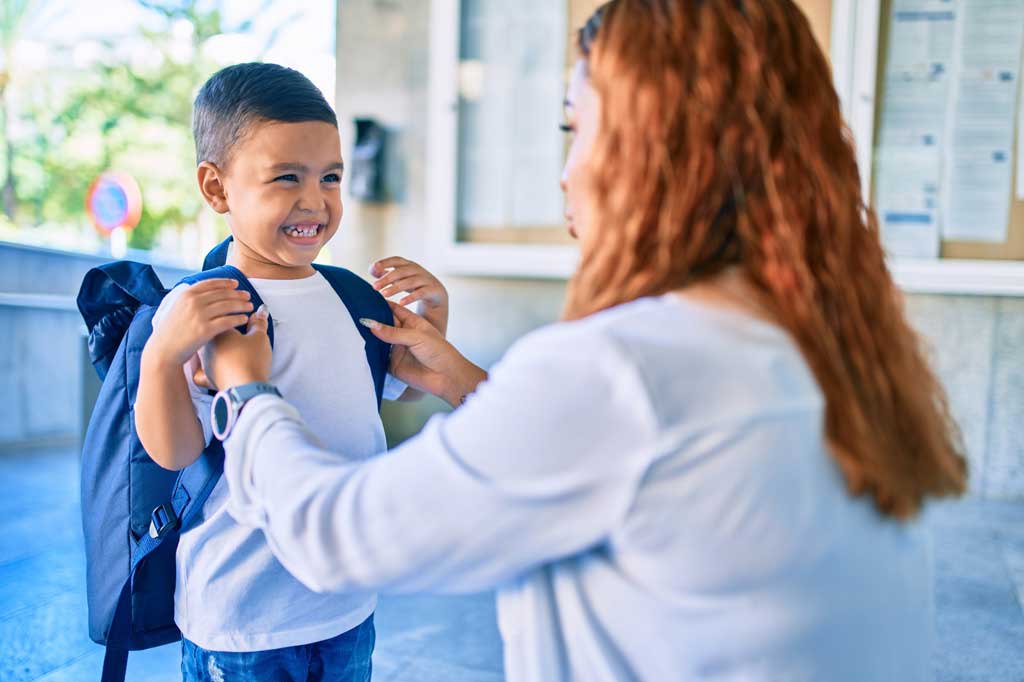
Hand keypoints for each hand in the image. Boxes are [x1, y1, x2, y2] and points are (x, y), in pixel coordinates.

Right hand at [146, 279, 252, 366]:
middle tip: (247, 296)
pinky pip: (227, 321)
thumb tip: (204, 294)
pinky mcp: (205, 329)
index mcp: (186, 295)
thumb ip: (189, 300)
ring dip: (241, 305)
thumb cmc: (171, 332)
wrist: (163, 350)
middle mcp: (193, 302)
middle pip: (222, 294)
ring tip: (250, 306)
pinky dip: (238, 319)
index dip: (225, 283)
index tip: (235, 284)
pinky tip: (244, 319)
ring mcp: (199, 315)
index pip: (210, 284)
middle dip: (237, 294)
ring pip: (227, 306)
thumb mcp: (176, 308)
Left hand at [203, 305, 271, 390]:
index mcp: (217, 332)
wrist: (246, 388)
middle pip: (208, 333)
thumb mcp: (259, 338)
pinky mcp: (206, 378)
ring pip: (201, 351)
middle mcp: (207, 346)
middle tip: (229, 331)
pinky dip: (201, 369)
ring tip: (221, 348)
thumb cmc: (251, 361)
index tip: (236, 316)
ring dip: (209, 348)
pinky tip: (203, 368)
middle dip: (216, 330)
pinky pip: (199, 372)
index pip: (220, 318)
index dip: (229, 316)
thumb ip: (259, 323)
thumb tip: (260, 312)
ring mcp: (204, 363)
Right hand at [362, 302, 485, 407]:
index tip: (365, 297)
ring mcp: (397, 350)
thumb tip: (370, 323)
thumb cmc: (438, 351)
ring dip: (368, 336)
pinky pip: (377, 357)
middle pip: (383, 324)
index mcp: (412, 323)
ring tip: (350, 326)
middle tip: (352, 312)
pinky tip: (356, 346)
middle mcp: (403, 335)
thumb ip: (393, 332)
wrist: (446, 377)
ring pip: (378, 341)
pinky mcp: (392, 365)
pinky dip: (369, 353)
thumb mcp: (416, 336)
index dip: (380, 304)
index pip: (393, 309)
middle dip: (371, 319)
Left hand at [370, 257, 448, 336]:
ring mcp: (426, 279)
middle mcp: (417, 270)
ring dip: (396, 288)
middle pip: (401, 271)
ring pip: (410, 282)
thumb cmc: (414, 284)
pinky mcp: (432, 289)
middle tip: (374, 287)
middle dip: (387, 279)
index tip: (374, 268)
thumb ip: (386, 273)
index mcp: (408, 265)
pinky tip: (401, 303)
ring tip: (384, 294)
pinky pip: (421, 293)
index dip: (385, 262)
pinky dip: (411, 298)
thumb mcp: (400, 278)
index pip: (396, 260)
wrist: (436, 294)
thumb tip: (372, 270)